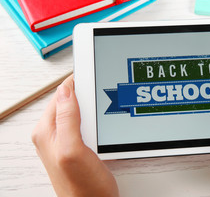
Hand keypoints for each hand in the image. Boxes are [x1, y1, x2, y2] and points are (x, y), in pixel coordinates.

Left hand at [32, 75, 118, 196]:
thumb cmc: (83, 187)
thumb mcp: (73, 149)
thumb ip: (67, 118)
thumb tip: (65, 90)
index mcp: (47, 131)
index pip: (60, 94)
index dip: (78, 84)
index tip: (94, 80)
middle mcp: (54, 134)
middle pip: (71, 101)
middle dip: (89, 99)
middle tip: (103, 103)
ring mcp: (66, 140)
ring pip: (82, 112)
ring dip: (95, 111)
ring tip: (106, 118)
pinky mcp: (79, 146)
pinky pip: (88, 125)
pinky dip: (98, 122)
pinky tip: (106, 128)